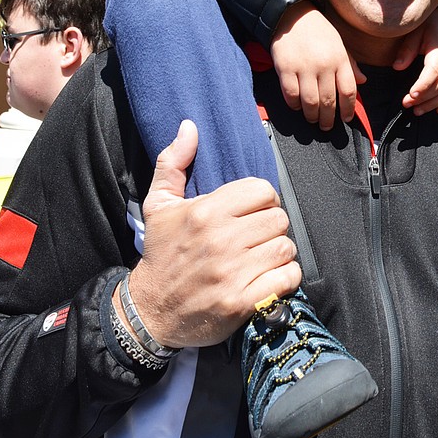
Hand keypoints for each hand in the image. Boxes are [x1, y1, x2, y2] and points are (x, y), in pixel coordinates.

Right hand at [126, 121, 300, 348]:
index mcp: (205, 212)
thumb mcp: (158, 205)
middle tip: (256, 236)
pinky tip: (268, 277)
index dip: (261, 200)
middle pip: (278, 218)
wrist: (151, 310)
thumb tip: (189, 126)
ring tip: (261, 256)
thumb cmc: (160, 253)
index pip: (262, 190)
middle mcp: (221, 240)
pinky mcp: (242, 302)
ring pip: (285, 247)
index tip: (251, 212)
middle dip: (271, 226)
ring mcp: (233, 273)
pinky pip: (287, 278)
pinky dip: (284, 278)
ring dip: (278, 252)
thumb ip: (173, 162)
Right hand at [270, 1, 364, 130]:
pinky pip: (291, 95)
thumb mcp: (339, 44)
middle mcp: (324, 65)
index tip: (346, 118)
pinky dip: (295, 105)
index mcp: (340, 59)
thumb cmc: (319, 31)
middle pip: (329, 101)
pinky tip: (297, 106)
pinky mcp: (285, 68)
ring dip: (312, 116)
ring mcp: (304, 67)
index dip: (348, 109)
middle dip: (329, 119)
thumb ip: (350, 64)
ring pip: (310, 102)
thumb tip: (363, 82)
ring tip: (313, 119)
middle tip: (327, 126)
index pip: (349, 91)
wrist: (292, 15)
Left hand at [396, 7, 437, 114]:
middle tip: (406, 104)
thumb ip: (407, 50)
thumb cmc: (431, 24)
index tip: (409, 96)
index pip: (433, 72)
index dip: (422, 86)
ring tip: (417, 111)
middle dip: (423, 99)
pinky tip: (437, 110)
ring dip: (433, 104)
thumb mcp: (416, 32)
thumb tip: (397, 67)